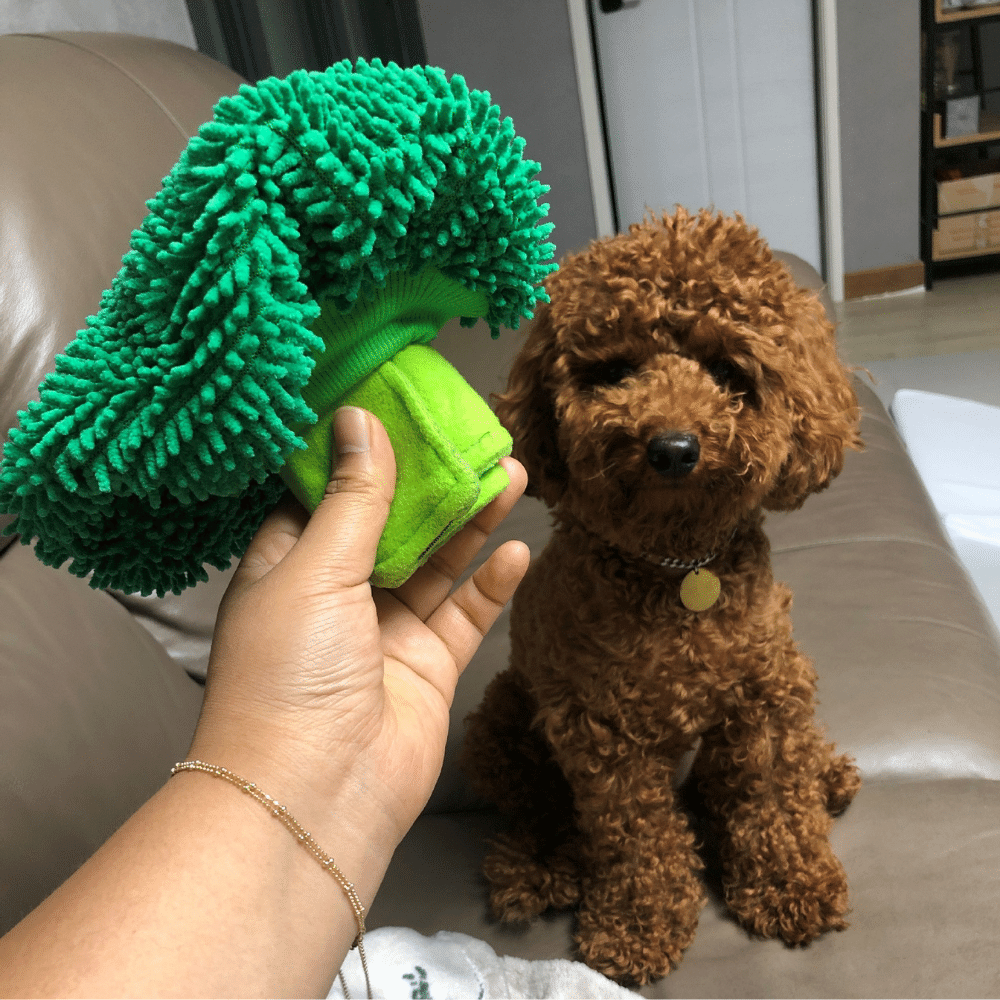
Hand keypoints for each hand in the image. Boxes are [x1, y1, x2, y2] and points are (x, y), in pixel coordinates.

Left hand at [189, 406, 529, 844]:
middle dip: (432, 485)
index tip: (400, 412)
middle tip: (474, 441)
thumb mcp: (315, 569)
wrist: (315, 795)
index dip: (363, 454)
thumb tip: (359, 421)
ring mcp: (384, 633)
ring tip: (510, 476)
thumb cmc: (288, 677)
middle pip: (392, 526)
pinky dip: (490, 584)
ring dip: (471, 524)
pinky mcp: (426, 667)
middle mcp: (336, 596)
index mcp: (288, 567)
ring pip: (436, 565)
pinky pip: (464, 615)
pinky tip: (516, 549)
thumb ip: (353, 497)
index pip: (327, 496)